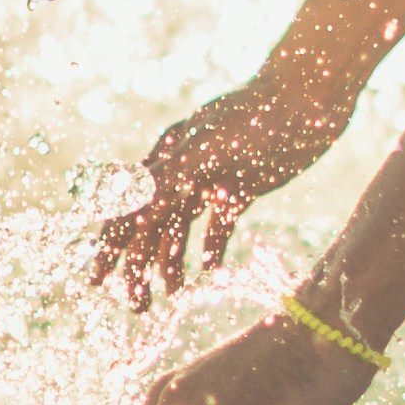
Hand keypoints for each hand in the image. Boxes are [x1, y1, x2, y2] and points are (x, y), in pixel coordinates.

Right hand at [85, 72, 349, 309]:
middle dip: (138, 265)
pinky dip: (211, 246)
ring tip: (170, 296)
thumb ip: (170, 177)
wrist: (309, 98)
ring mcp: (211, 178)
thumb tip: (130, 210)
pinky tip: (210, 269)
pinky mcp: (241, 186)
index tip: (96, 279)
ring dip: (171, 261)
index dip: (110, 245)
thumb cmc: (257, 117)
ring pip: (180, 229)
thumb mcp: (210, 147)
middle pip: (150, 225)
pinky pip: (218, 224)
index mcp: (168, 156)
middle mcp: (183, 169)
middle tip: (136, 306)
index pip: (128, 207)